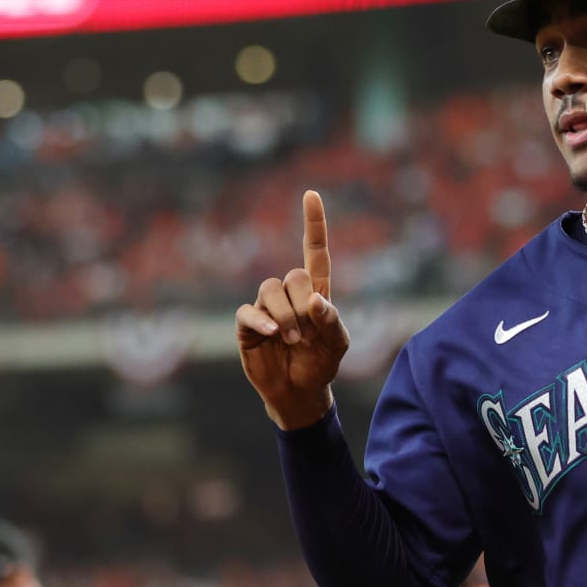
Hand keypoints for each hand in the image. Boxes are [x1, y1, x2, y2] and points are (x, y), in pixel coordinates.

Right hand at [237, 190, 351, 429]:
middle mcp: (289, 295)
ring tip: (292, 340)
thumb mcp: (338, 345)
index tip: (311, 194)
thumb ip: (332, 321)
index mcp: (315, 292)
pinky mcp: (248, 325)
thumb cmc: (321, 363)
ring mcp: (267, 308)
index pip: (315, 251)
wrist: (300, 392)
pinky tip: (271, 335)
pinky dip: (261, 321)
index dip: (313, 224)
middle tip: (307, 332)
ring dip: (284, 316)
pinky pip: (249, 311)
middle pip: (293, 276)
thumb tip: (315, 299)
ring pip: (270, 290)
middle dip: (302, 303)